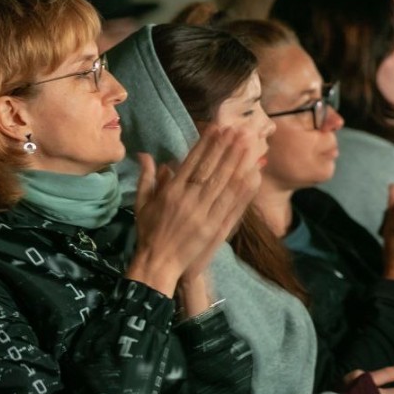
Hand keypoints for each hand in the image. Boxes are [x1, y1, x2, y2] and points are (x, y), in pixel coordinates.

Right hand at [127, 126, 259, 295]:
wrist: (158, 263)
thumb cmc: (149, 232)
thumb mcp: (142, 203)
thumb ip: (146, 178)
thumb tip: (145, 155)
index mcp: (171, 192)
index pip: (192, 162)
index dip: (205, 145)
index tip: (216, 129)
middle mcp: (188, 200)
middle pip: (210, 169)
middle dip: (225, 148)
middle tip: (237, 130)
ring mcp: (203, 214)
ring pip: (223, 184)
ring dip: (236, 162)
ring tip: (247, 145)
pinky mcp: (214, 228)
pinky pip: (231, 205)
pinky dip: (242, 189)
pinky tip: (252, 174)